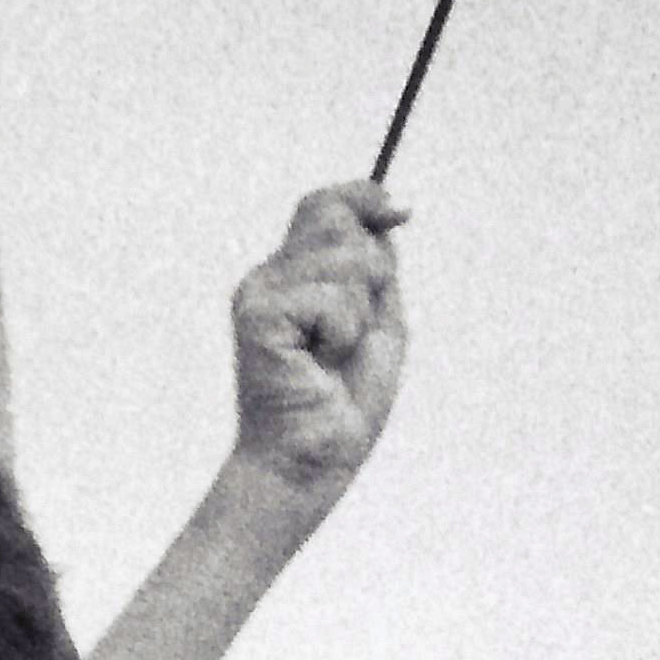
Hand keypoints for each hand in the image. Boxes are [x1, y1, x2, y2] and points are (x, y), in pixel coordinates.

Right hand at [226, 184, 407, 504]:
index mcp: (292, 275)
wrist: (311, 462)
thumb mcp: (377, 323)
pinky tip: (320, 363)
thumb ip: (377, 270)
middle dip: (370, 270)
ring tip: (334, 353)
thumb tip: (387, 214)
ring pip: (345, 258)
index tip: (401, 212)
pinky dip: (343, 333)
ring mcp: (259, 294)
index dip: (364, 197)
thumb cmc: (342, 404)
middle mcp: (269, 277)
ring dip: (360, 312)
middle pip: (334, 218)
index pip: (323, 205)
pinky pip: (332, 299)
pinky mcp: (259, 318)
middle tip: (354, 329)